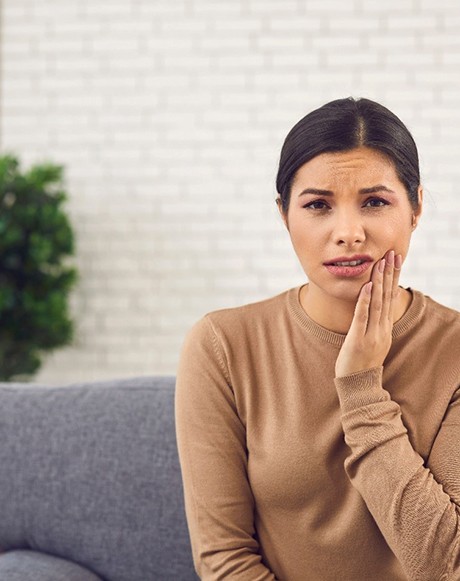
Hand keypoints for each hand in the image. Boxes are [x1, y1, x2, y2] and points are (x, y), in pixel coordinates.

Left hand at [335, 249, 401, 377]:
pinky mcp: (358, 340)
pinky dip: (365, 300)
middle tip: (393, 253)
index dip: (393, 277)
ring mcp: (371, 334)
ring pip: (377, 303)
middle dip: (390, 273)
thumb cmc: (361, 362)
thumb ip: (374, 324)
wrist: (358, 386)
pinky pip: (362, 317)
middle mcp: (382, 329)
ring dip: (379, 281)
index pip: (391, 298)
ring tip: (381, 263)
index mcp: (385, 328)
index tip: (395, 259)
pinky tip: (367, 286)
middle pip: (387, 296)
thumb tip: (374, 307)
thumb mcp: (373, 341)